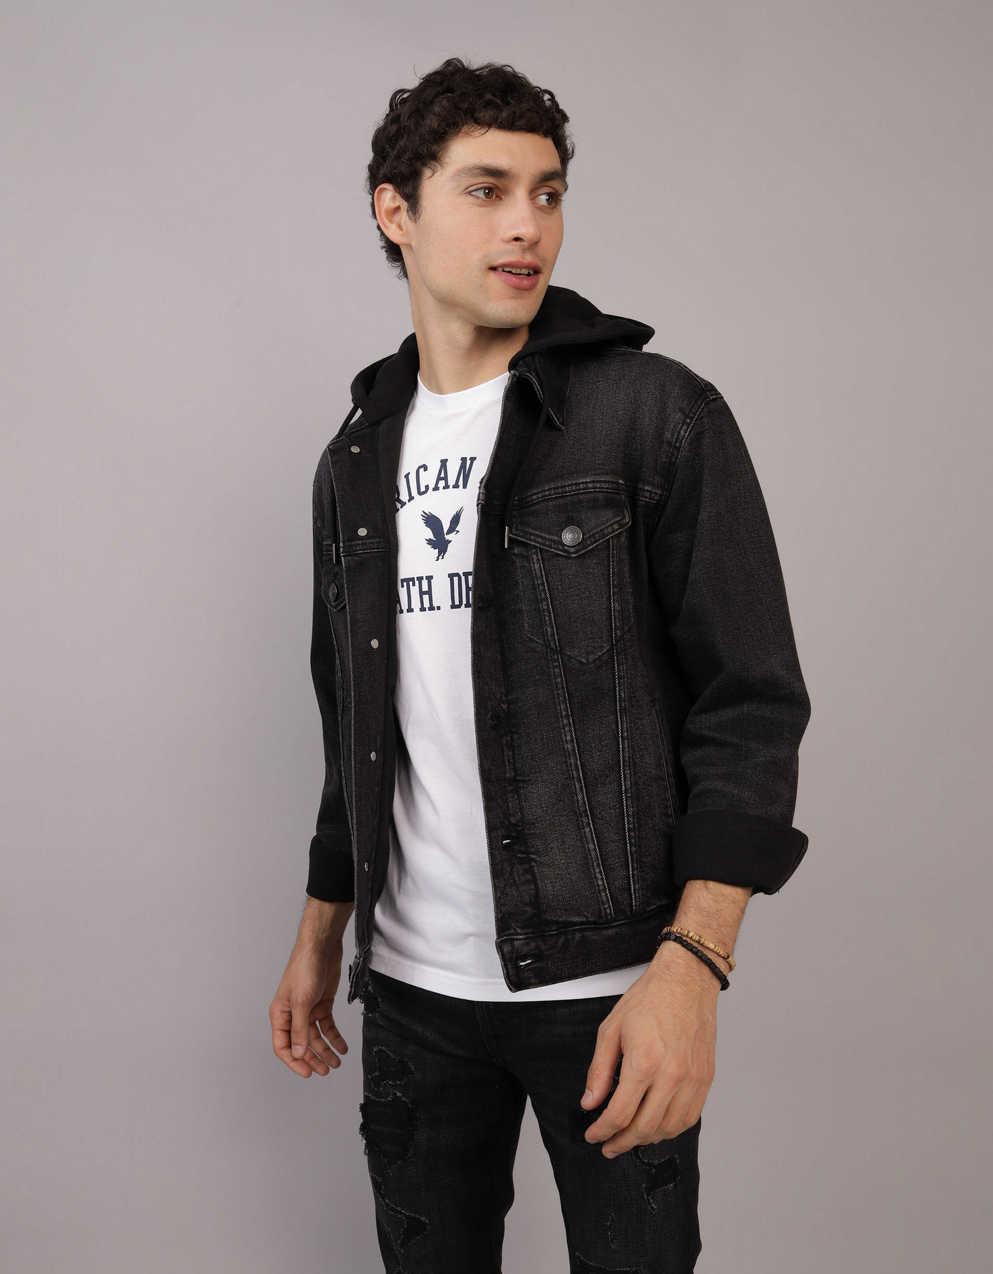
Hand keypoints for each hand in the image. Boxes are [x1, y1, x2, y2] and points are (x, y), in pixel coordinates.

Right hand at [269, 936, 349, 1077]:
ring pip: (316, 1037)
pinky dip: (335, 1037)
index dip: (294, 1061)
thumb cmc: (305, 968)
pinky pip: (327, 1026)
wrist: (322, 946)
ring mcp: (308, 1010)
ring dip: (326, 1050)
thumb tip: (299, 1054)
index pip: (283, 1046)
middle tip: (326, 1071)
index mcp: (280, 1014)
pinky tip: (342, 1047)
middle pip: (301, 1044)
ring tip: (337, 1062)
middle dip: (313, 1059)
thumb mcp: (302, 1002)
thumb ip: (300, 1030)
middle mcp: (293, 1015)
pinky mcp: (322, 1004)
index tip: (307, 1073)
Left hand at [580, 943, 719, 1156]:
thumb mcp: (611, 1029)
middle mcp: (672, 1075)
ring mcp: (692, 1079)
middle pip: (644, 1128)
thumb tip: (590, 1102)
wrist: (687, 981)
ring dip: (647, 1139)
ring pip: (669, 1128)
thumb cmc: (650, 999)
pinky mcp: (706, 1078)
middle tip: (608, 1146)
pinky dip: (672, 1128)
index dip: (602, 1131)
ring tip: (630, 1137)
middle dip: (621, 1142)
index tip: (593, 1135)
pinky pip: (690, 1117)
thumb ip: (599, 1070)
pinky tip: (657, 1126)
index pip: (620, 1114)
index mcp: (644, 1062)